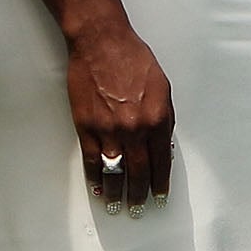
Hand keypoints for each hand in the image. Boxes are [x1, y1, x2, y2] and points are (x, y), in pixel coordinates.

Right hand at [63, 11, 174, 208]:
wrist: (101, 43)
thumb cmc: (134, 60)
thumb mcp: (162, 88)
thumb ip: (164, 119)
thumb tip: (163, 146)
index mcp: (156, 120)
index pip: (161, 162)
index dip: (160, 182)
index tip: (160, 196)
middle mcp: (134, 129)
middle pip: (138, 172)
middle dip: (140, 194)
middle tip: (139, 208)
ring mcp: (108, 130)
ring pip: (115, 172)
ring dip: (118, 192)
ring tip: (119, 206)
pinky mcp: (85, 126)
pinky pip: (91, 161)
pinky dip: (95, 178)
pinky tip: (99, 189)